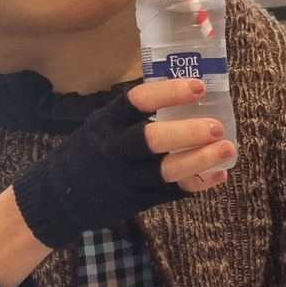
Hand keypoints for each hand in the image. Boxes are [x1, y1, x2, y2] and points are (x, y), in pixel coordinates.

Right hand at [11, 77, 233, 248]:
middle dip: (187, 133)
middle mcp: (115, 149)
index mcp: (106, 122)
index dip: (169, 92)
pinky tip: (218, 175)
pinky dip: (196, 183)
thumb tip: (179, 94)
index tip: (198, 86)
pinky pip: (171, 191)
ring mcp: (127, 178)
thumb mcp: (100, 127)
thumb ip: (132, 116)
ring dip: (199, 160)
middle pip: (152, 140)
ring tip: (227, 149)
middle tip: (217, 125)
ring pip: (166, 170)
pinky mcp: (137, 200)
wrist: (58, 197)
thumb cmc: (87, 153)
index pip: (137, 101)